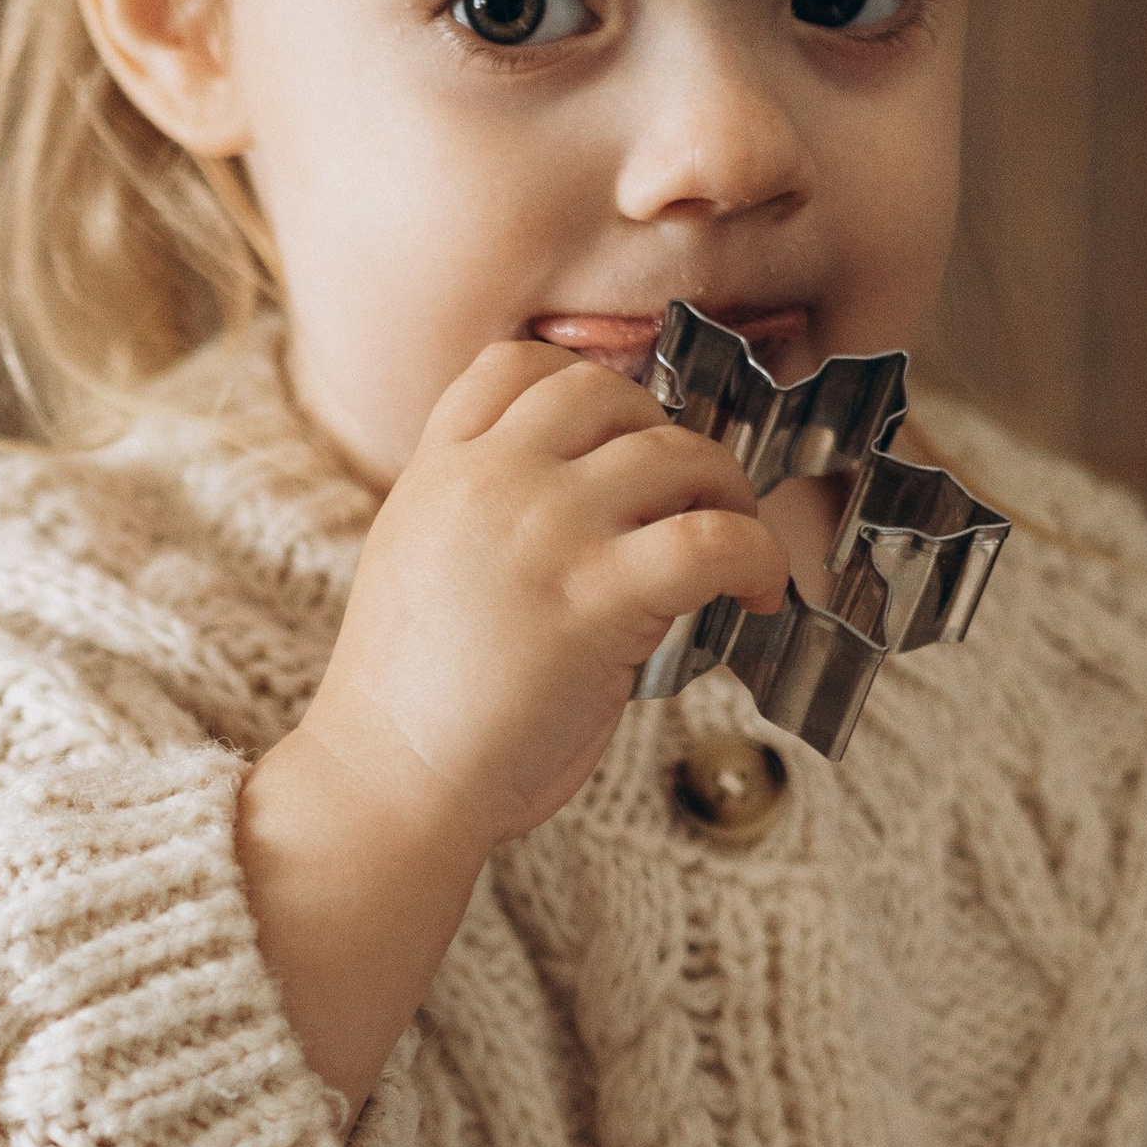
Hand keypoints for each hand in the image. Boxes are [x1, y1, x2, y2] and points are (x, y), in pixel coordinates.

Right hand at [306, 338, 791, 858]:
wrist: (388, 781)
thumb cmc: (407, 706)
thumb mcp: (415, 567)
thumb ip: (480, 517)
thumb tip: (576, 508)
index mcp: (439, 473)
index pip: (516, 365)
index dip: (583, 386)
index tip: (618, 435)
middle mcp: (493, 482)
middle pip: (607, 392)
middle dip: (662, 431)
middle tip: (685, 495)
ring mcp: (547, 531)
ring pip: (676, 452)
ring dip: (726, 491)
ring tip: (734, 550)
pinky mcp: (599, 598)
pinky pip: (714, 538)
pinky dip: (758, 556)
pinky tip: (756, 594)